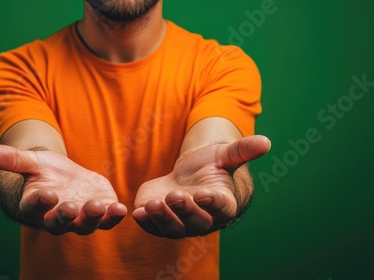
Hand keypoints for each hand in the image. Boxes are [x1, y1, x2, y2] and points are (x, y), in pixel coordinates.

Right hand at [0, 145, 126, 234]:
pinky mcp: (100, 212)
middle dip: (66, 215)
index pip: (36, 207)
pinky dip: (114, 216)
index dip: (40, 202)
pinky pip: (107, 219)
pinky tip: (121, 208)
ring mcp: (80, 217)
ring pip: (86, 224)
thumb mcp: (30, 162)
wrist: (63, 179)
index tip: (46, 194)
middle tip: (71, 207)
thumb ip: (12, 160)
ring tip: (98, 206)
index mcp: (36, 205)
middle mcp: (57, 217)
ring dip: (93, 217)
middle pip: (60, 222)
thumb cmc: (43, 172)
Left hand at [133, 135, 270, 237]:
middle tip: (175, 195)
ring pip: (172, 228)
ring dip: (162, 218)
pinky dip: (145, 222)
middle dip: (184, 210)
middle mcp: (203, 219)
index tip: (204, 194)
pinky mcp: (160, 222)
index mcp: (222, 204)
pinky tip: (137, 212)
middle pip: (195, 221)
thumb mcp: (224, 155)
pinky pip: (153, 227)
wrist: (189, 177)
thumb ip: (242, 151)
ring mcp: (180, 223)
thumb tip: (266, 141)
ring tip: (153, 204)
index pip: (220, 207)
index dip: (212, 202)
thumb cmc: (211, 167)